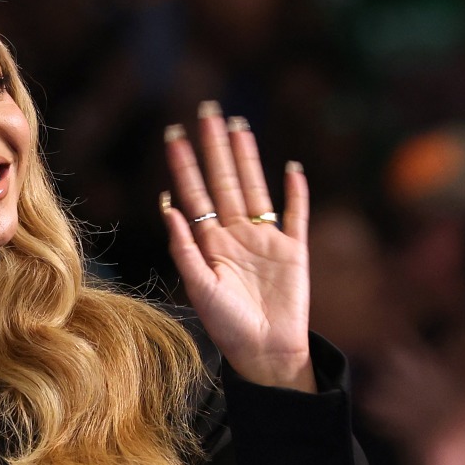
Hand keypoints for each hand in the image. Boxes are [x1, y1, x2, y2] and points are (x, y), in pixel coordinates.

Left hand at [160, 102, 314, 391]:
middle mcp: (236, 235)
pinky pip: (296, 215)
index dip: (185, 164)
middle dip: (214, 147)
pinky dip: (295, 193)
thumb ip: (185, 248)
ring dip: (247, 158)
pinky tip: (291, 168)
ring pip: (255, 188)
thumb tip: (168, 207)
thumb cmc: (227, 328)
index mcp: (210, 243)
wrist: (267, 353)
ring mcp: (266, 240)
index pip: (194, 194)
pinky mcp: (295, 251)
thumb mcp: (200, 288)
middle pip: (223, 181)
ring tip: (239, 126)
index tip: (173, 134)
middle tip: (206, 111)